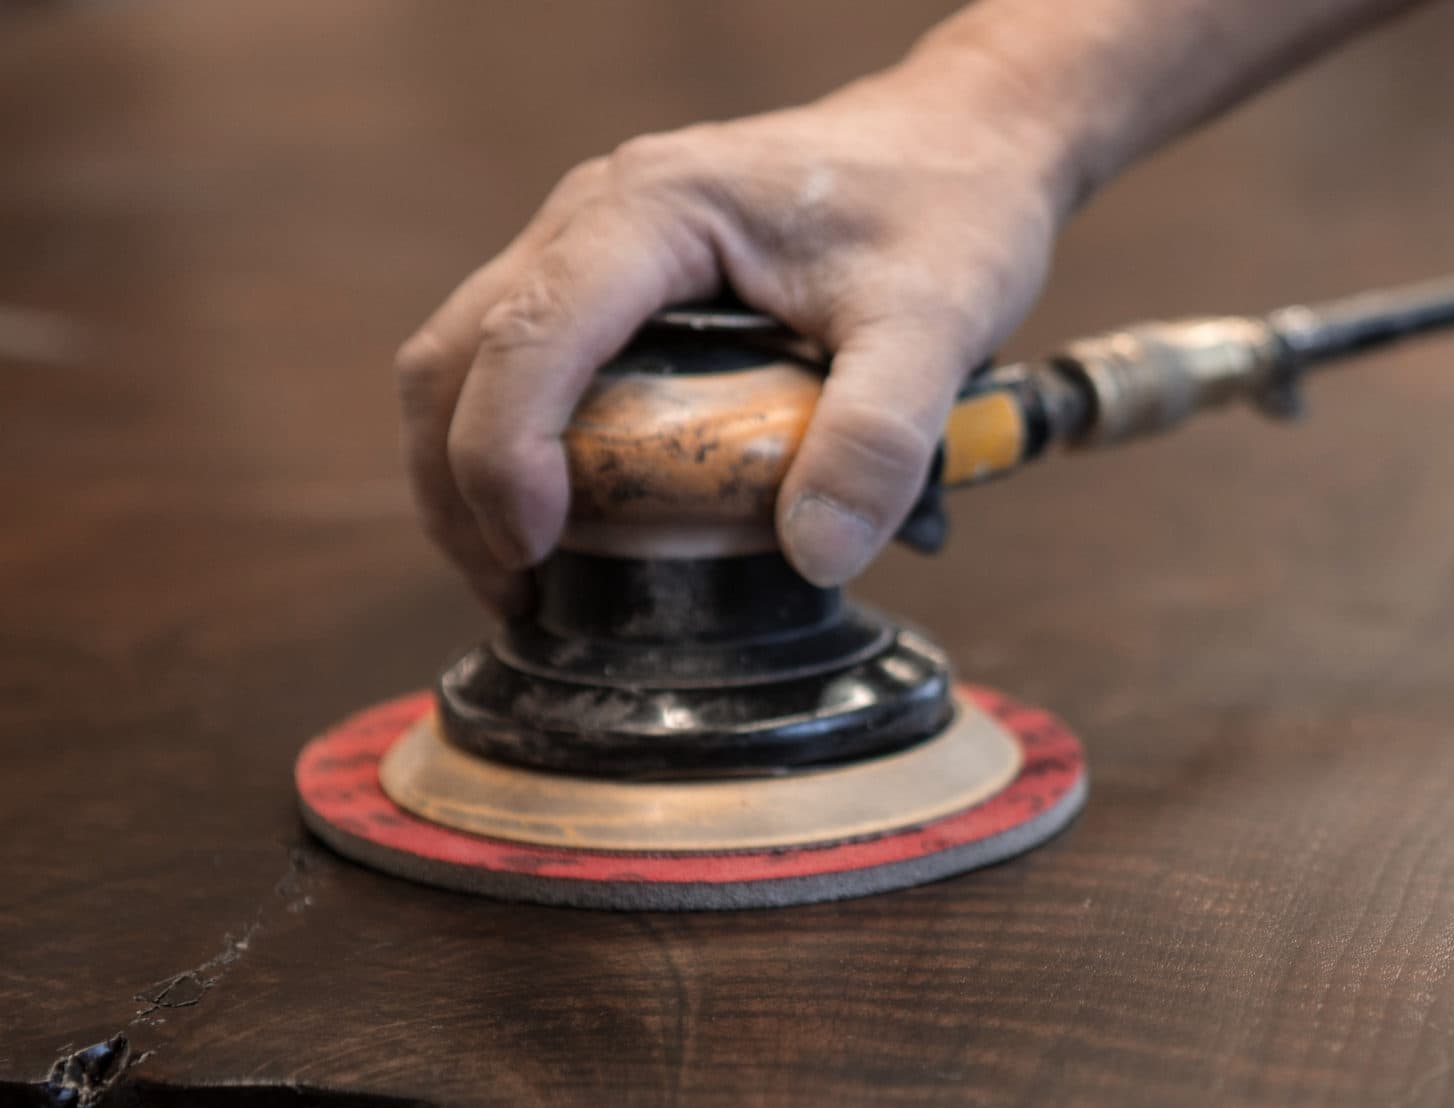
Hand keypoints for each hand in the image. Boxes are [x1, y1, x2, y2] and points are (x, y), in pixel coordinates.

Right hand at [396, 57, 1071, 611]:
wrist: (965, 141)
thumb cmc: (947, 209)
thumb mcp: (937, 325)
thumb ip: (882, 437)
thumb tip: (817, 554)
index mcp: (654, 209)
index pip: (527, 336)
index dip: (503, 454)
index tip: (532, 552)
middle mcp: (597, 214)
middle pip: (461, 352)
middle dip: (460, 482)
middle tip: (513, 592)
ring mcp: (596, 244)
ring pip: (473, 356)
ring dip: (472, 469)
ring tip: (524, 577)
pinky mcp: (620, 281)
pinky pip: (529, 361)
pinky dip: (520, 443)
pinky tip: (569, 522)